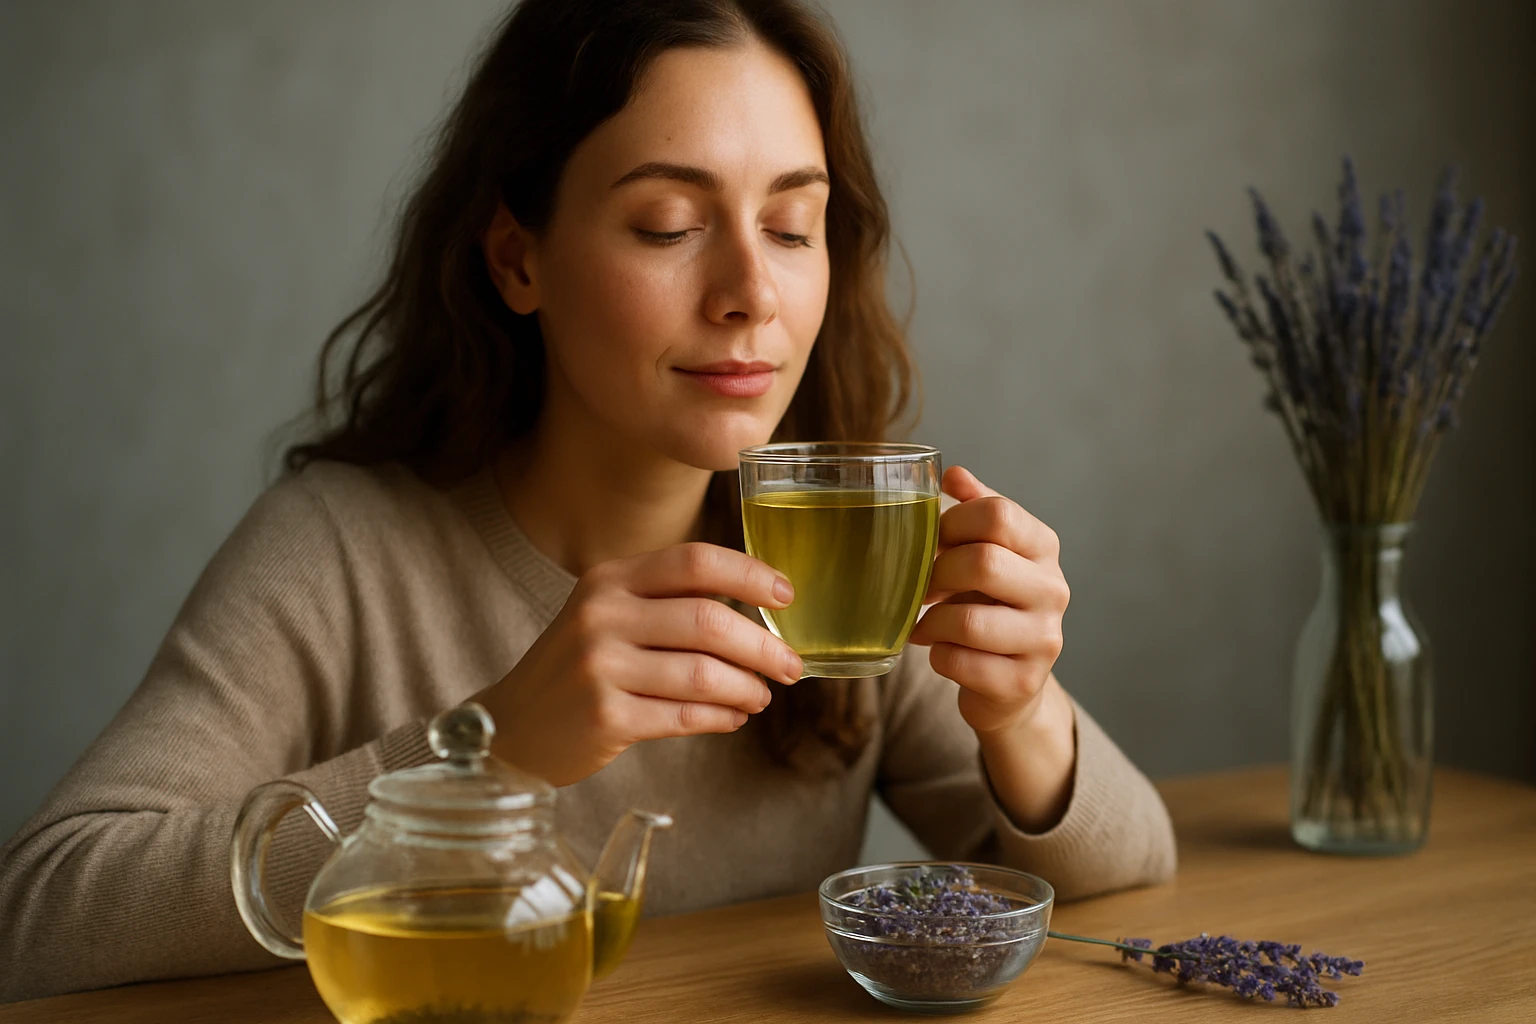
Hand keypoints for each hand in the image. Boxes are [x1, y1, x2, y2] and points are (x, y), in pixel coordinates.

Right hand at [473, 543, 803, 785]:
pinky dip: (722, 717)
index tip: (787, 596)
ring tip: (760, 696)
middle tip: (791, 666)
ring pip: (704, 674)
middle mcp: (602, 616)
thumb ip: (668, 602)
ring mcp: (601, 668)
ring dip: (747, 688)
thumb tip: (759, 610)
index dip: (751, 576)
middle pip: (709, 621)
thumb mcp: (608, 614)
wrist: (511, 728)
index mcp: (610, 579)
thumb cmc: (578, 668)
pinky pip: (686, 716)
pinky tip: (733, 717)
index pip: (695, 561)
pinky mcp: (606, 718)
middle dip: (763, 646)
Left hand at [908, 466, 1070, 736]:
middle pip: (984, 562)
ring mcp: (1044, 638)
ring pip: (969, 621)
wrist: (1010, 681)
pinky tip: (941, 652)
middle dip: (938, 574)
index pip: (998, 514)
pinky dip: (938, 656)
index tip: (933, 542)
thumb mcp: (986, 550)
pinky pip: (961, 662)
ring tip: (924, 624)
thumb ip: (973, 510)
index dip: (951, 524)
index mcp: (1042, 546)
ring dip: (932, 622)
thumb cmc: (988, 604)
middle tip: (923, 587)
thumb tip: (953, 474)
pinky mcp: (1024, 681)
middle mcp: (1053, 589)